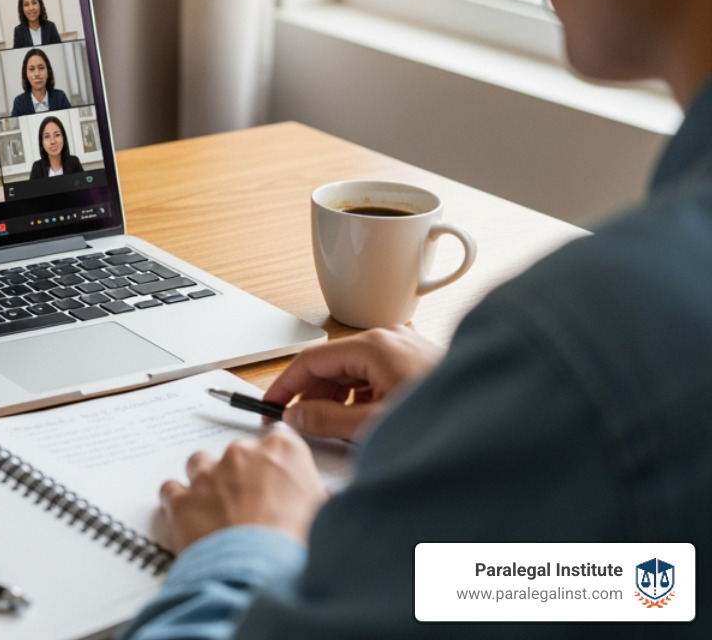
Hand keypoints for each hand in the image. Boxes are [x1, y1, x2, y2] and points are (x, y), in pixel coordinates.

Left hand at [159, 429, 327, 549]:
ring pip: (199, 464)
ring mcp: (208, 475)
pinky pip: (171, 490)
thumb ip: (313, 497)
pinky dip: (178, 503)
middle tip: (250, 508)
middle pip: (237, 454)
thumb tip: (313, 504)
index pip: (279, 442)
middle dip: (241, 476)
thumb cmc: (297, 548)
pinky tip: (191, 521)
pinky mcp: (182, 500)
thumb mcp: (323, 517)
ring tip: (218, 513)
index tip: (275, 480)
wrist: (261, 576)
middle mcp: (242, 455)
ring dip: (206, 483)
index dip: (275, 465)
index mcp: (283, 452)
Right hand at [262, 326, 443, 441]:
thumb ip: (326, 420)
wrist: (499, 422)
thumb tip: (297, 416)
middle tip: (300, 424)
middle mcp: (389, 339)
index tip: (270, 403)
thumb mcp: (372, 426)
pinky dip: (360, 398)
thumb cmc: (444, 418)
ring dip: (337, 399)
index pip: (311, 359)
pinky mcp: (417, 363)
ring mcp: (405, 349)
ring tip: (335, 430)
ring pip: (353, 371)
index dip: (285, 383)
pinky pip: (374, 376)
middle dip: (312, 395)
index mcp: (374, 346)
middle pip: (332, 364)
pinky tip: (362, 422)